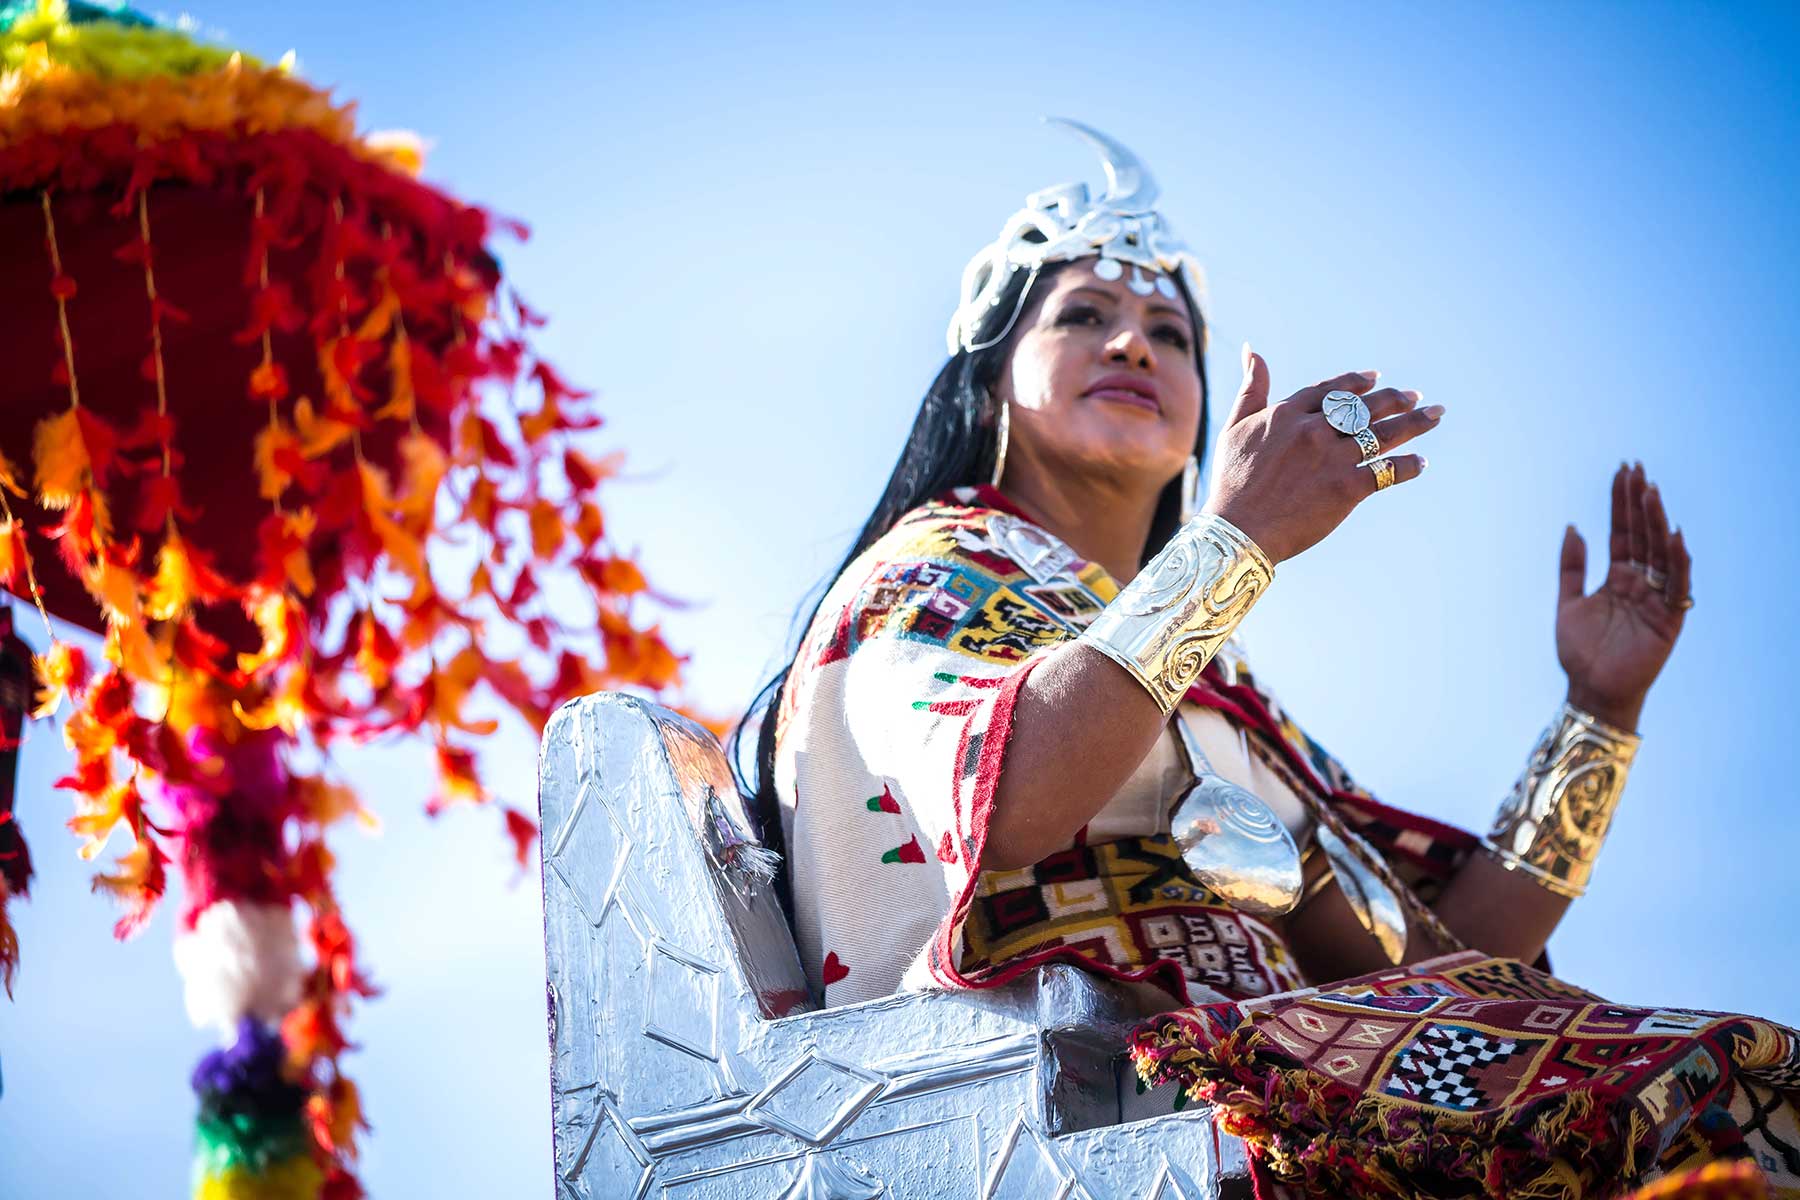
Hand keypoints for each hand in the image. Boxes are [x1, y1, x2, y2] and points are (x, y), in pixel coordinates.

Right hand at [1201, 342, 1443, 562]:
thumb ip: (1250, 388)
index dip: (1357, 382)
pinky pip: (1387, 472)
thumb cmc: (1231, 481)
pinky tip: (1422, 462)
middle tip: (1415, 396)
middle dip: (1395, 399)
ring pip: (1383, 434)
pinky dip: (1408, 466)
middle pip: (1364, 407)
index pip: (1331, 390)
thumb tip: (1251, 349)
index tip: (1375, 377)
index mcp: (1288, 413)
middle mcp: (1314, 430)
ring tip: (1435, 415)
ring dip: (1414, 422)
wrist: (1238, 529)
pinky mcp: (1347, 489)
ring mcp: (1333, 458)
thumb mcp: (1234, 427)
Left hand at [1556, 462, 1689, 731]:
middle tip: (1637, 470)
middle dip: (1639, 504)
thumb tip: (1573, 526)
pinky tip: (1674, 537)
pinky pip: (1677, 586)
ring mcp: (1656, 599)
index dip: (1621, 504)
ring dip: (1657, 523)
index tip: (1622, 472)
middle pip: (1642, 536)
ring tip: (1651, 492)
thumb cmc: (1579, 652)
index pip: (1622, 533)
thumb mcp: (1567, 602)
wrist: (1590, 689)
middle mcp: (1640, 583)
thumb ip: (1571, 566)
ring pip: (1660, 553)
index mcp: (1618, 578)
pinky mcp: (1669, 619)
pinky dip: (1677, 562)